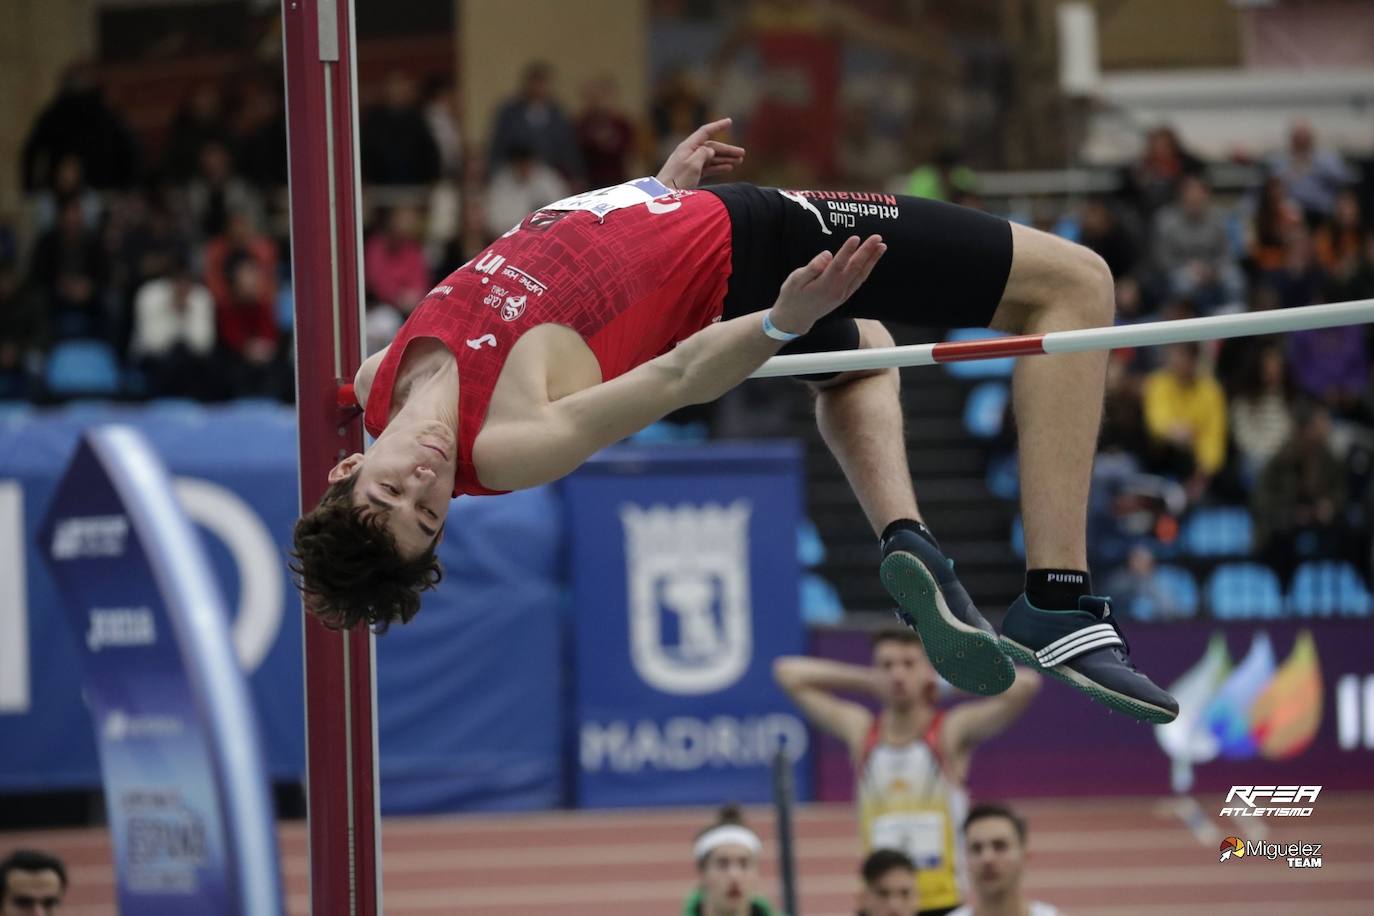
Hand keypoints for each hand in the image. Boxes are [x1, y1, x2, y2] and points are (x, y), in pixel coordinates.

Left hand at [655, 118, 744, 190]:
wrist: (662, 198)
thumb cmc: (676, 181)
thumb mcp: (692, 165)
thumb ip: (704, 153)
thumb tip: (711, 150)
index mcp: (687, 147)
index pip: (705, 132)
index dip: (718, 126)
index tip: (730, 122)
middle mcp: (688, 153)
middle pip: (711, 147)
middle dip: (727, 150)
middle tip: (742, 154)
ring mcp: (689, 164)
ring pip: (711, 158)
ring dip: (725, 159)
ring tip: (739, 161)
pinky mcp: (690, 175)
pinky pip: (707, 168)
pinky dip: (718, 167)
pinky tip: (728, 168)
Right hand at [771, 234, 886, 334]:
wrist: (796, 318)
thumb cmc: (792, 296)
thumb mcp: (795, 280)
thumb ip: (812, 267)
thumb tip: (827, 254)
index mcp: (824, 285)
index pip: (839, 265)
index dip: (848, 251)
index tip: (856, 238)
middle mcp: (837, 290)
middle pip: (855, 268)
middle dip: (867, 251)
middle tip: (877, 237)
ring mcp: (842, 294)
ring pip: (860, 274)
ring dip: (872, 260)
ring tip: (882, 246)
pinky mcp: (844, 295)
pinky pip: (859, 281)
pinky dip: (867, 270)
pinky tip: (872, 261)